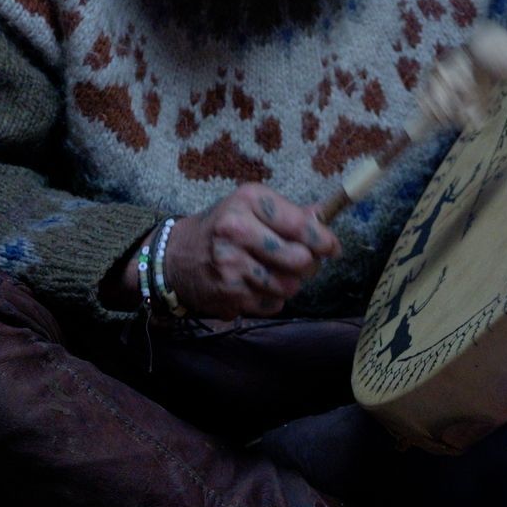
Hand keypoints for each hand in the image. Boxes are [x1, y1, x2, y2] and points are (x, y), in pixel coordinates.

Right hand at [163, 183, 341, 318]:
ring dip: (290, 283)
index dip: (324, 240)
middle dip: (309, 264)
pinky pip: (273, 304)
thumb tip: (326, 215)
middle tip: (304, 262)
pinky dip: (272, 298)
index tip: (331, 248)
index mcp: (248, 202)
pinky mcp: (229, 296)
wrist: (174, 257)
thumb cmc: (221, 227)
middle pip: (300, 260)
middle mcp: (237, 232)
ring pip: (289, 286)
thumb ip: (289, 212)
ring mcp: (232, 267)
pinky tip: (258, 285)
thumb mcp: (250, 206)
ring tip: (276, 272)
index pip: (301, 226)